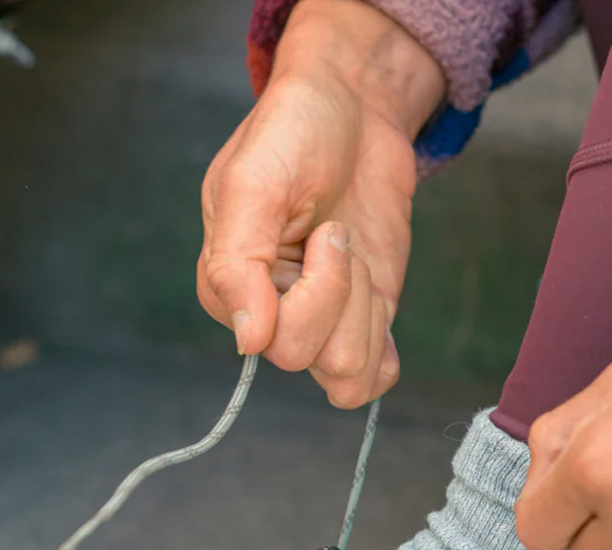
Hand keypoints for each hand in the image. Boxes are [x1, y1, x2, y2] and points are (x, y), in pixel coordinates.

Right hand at [197, 0, 443, 407]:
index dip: (313, 290)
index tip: (318, 227)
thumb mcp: (253, 183)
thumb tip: (248, 342)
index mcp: (228, 290)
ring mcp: (318, 325)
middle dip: (340, 291)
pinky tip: (375, 303)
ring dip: (364, 312)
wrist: (354, 105)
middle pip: (310, 358)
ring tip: (352, 256)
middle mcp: (268, 317)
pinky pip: (371, 382)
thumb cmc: (293, 132)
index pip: (273, 341)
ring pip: (346, 377)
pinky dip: (383, 353)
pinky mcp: (360, 323)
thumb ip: (236, 265)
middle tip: (336, 232)